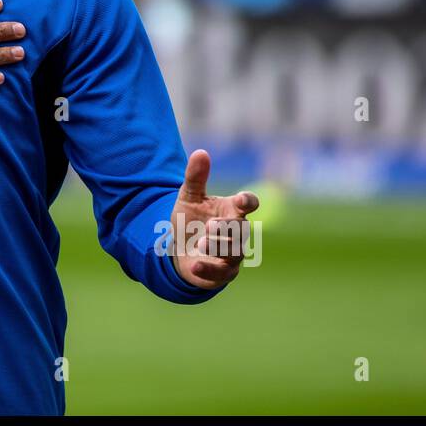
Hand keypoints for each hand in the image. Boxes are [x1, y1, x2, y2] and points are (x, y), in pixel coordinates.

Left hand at [168, 149, 258, 289]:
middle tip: (210, 225)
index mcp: (231, 209)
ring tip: (201, 242)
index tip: (240, 200)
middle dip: (227, 227)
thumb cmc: (189, 219)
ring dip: (219, 247)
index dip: (247, 201)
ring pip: (235, 252)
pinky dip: (208, 269)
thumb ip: (195, 177)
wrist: (177, 248)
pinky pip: (221, 274)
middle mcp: (236, 231)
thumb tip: (200, 152)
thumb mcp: (188, 196)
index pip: (248, 203)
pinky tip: (195, 265)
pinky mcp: (223, 273)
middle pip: (241, 229)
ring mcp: (231, 253)